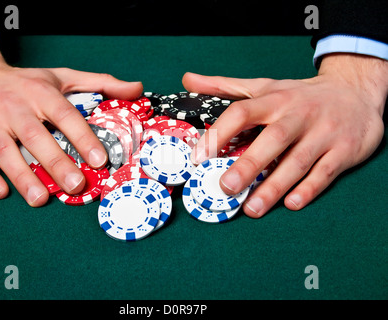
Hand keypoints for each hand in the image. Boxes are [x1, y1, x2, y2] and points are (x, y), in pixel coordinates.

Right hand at [0, 20, 142, 205]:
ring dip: (23, 176)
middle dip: (56, 163)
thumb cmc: (24, 82)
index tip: (99, 160)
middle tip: (76, 186)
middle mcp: (14, 106)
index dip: (82, 137)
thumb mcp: (62, 78)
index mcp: (40, 93)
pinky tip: (1, 192)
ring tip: (40, 199)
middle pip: (36, 137)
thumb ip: (100, 83)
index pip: (65, 115)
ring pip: (6, 151)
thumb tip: (137, 89)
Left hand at [184, 53, 387, 217]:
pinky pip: (325, 173)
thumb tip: (187, 80)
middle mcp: (299, 115)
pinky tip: (290, 204)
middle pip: (273, 139)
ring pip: (297, 161)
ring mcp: (324, 133)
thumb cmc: (301, 95)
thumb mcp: (265, 85)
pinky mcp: (344, 150)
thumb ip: (225, 86)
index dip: (220, 132)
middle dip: (249, 164)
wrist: (356, 92)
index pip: (243, 112)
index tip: (199, 156)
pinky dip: (308, 189)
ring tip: (252, 209)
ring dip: (274, 187)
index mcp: (275, 100)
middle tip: (226, 187)